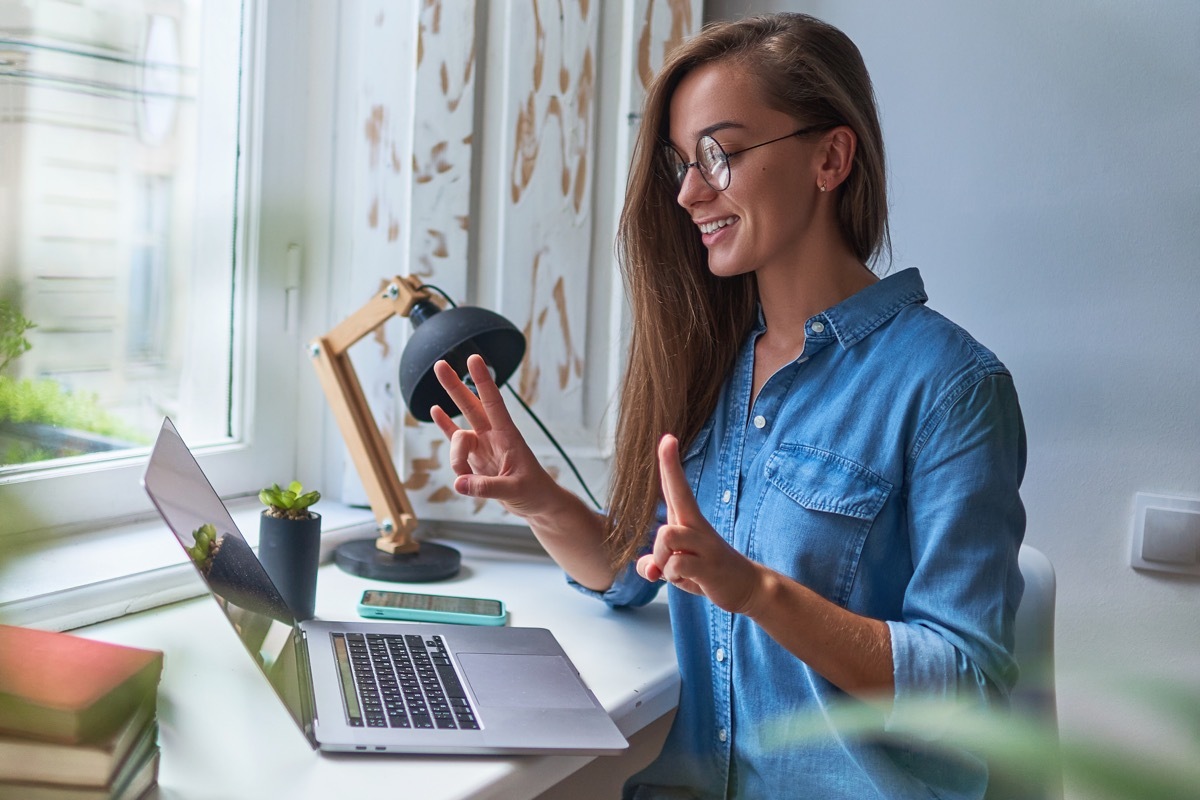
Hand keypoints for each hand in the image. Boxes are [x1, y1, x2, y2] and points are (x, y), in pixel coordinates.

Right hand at [430, 354, 556, 518]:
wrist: (538, 504)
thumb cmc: (535, 492)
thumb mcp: (515, 490)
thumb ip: (488, 487)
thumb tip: (458, 483)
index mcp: (508, 436)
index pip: (494, 403)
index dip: (483, 381)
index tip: (474, 359)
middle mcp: (494, 436)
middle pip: (471, 406)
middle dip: (455, 387)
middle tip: (440, 365)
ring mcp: (483, 445)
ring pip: (458, 439)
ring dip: (456, 460)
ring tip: (465, 481)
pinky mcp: (476, 458)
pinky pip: (455, 440)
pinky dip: (445, 426)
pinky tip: (436, 410)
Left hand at [636, 434, 762, 613]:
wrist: (746, 587)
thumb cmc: (707, 572)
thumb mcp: (677, 569)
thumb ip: (656, 565)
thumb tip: (647, 569)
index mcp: (688, 521)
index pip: (676, 487)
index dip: (669, 463)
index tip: (668, 438)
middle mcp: (696, 527)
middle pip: (678, 492)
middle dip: (670, 466)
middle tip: (668, 438)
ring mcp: (704, 544)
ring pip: (666, 535)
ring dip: (662, 558)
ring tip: (676, 570)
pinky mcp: (708, 566)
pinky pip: (675, 565)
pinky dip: (673, 577)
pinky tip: (688, 580)